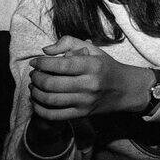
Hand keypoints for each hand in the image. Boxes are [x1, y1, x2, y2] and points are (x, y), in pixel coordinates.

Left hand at [28, 36, 148, 119]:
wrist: (125, 89)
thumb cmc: (106, 66)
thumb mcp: (93, 49)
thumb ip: (69, 43)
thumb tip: (46, 50)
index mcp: (92, 66)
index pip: (61, 65)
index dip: (42, 63)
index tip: (35, 61)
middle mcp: (89, 85)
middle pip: (52, 84)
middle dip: (37, 78)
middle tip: (34, 74)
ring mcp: (85, 102)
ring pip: (51, 100)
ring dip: (36, 93)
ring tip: (33, 86)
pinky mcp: (82, 114)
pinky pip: (55, 115)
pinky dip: (40, 110)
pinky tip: (36, 101)